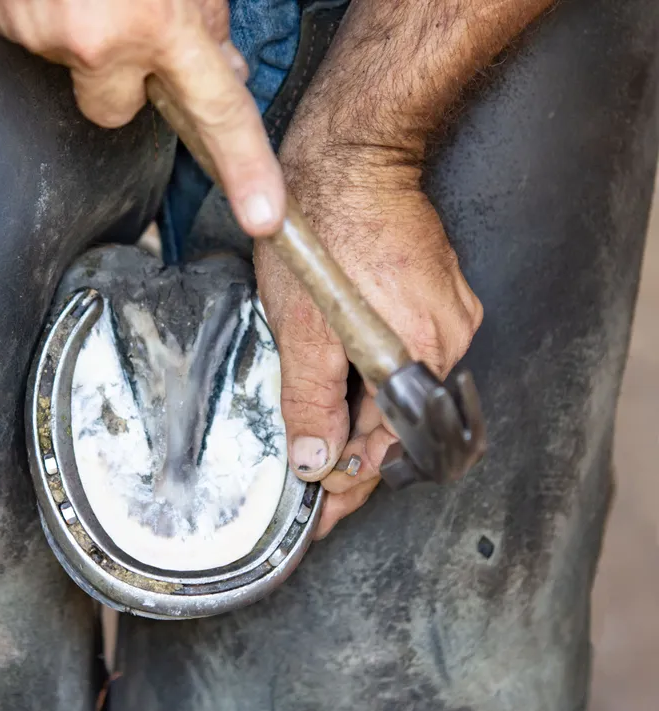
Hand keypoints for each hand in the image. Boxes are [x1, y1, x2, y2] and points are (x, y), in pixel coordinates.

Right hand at [0, 0, 285, 237]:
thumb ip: (201, 13)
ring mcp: (40, 35)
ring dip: (77, 36)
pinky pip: (28, 38)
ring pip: (70, 69)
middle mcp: (98, 38)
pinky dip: (37, 12)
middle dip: (121, 78)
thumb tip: (219, 62)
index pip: (216, 105)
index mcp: (159, 19)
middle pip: (116, 110)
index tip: (262, 214)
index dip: (244, 163)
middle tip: (117, 20)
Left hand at [256, 130, 483, 538]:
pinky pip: (408, 356)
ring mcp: (450, 316)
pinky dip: (373, 380)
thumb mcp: (300, 324)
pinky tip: (342, 387)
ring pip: (401, 392)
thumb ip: (309, 398)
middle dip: (352, 458)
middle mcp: (447, 342)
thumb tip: (316, 461)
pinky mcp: (440, 294)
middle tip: (314, 490)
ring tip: (321, 445)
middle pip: (396, 424)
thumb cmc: (323, 226)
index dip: (348, 490)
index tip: (321, 519)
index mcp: (415, 356)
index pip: (384, 450)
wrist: (352, 152)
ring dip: (360, 419)